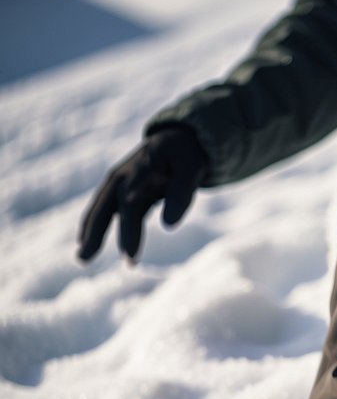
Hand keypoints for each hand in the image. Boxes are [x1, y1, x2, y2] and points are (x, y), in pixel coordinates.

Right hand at [77, 126, 207, 262]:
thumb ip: (181, 194)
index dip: (128, 205)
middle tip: (105, 257)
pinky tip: (85, 246)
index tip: (124, 218)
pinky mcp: (119, 191)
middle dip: (106, 231)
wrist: (174, 141)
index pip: (135, 187)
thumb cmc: (185, 155)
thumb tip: (169, 226)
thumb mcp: (191, 168)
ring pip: (102, 210)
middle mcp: (124, 174)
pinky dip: (93, 227)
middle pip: (112, 204)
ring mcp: (118, 182)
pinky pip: (104, 211)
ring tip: (83, 258)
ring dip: (92, 233)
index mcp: (144, 164)